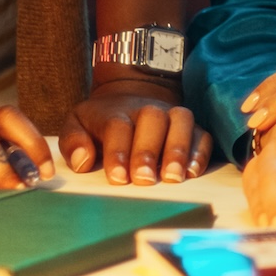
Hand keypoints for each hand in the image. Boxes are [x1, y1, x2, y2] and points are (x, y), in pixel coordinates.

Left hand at [65, 79, 211, 184]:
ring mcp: (171, 115)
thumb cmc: (101, 121)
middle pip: (152, 121)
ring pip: (181, 122)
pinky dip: (199, 152)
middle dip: (148, 152)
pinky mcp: (192, 126)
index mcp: (115, 111)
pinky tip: (192, 172)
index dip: (118, 152)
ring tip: (173, 177)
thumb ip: (73, 141)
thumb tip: (83, 161)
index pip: (117, 127)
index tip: (118, 178)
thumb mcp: (77, 124)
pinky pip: (202, 134)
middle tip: (144, 180)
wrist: (131, 95)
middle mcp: (146, 110)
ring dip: (178, 149)